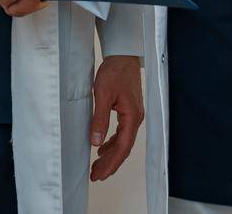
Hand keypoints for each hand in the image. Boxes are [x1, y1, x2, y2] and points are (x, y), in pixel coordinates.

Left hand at [89, 55, 143, 181]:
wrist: (123, 55)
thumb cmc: (115, 71)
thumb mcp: (103, 94)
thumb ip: (100, 119)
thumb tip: (96, 142)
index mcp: (132, 116)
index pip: (122, 147)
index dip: (111, 163)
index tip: (99, 174)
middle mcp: (135, 119)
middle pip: (123, 148)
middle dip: (110, 164)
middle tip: (95, 176)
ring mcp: (133, 115)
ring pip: (122, 142)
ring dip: (110, 155)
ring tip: (97, 167)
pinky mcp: (128, 111)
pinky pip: (122, 133)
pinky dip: (112, 144)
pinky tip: (103, 148)